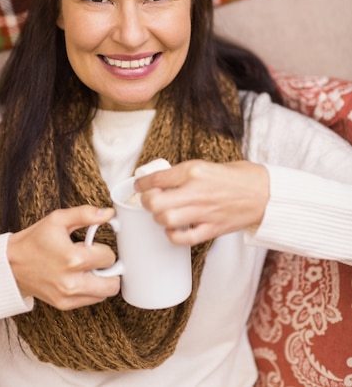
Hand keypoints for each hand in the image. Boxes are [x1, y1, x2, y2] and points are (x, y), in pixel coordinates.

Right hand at [7, 206, 119, 309]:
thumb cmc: (35, 240)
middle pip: (113, 284)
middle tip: (98, 260)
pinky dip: (92, 290)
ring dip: (102, 280)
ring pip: (104, 294)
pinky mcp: (64, 305)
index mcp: (72, 259)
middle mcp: (71, 282)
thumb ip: (85, 214)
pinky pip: (91, 301)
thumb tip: (108, 213)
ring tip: (88, 268)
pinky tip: (80, 277)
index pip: (109, 257)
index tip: (94, 245)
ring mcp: (68, 296)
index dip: (104, 248)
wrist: (11, 264)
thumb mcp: (58, 219)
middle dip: (110, 269)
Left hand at [134, 160, 269, 245]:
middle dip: (147, 203)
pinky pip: (184, 238)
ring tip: (162, 215)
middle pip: (156, 202)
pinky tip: (173, 230)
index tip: (139, 185)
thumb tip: (164, 182)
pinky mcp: (212, 229)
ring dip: (159, 219)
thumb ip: (186, 174)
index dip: (143, 183)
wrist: (265, 193)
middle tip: (149, 201)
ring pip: (167, 220)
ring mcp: (204, 212)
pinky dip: (173, 236)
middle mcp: (197, 191)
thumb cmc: (240, 177)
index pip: (158, 178)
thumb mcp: (208, 165)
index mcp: (195, 171)